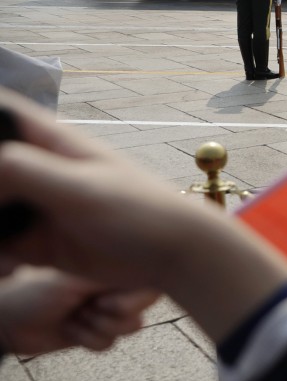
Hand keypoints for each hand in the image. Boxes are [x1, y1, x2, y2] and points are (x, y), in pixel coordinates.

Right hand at [0, 88, 286, 341]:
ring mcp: (36, 207)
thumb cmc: (141, 211)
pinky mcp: (36, 243)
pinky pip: (0, 245)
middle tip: (0, 213)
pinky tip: (7, 267)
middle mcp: (37, 170)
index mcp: (50, 142)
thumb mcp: (82, 188)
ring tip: (6, 249)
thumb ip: (28, 171)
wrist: (175, 255)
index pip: (0, 113)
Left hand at [0, 266, 156, 354]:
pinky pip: (110, 343)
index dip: (135, 298)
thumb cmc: (34, 293)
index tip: (106, 301)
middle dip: (114, 315)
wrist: (5, 321)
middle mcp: (113, 285)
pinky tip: (69, 328)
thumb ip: (115, 278)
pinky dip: (87, 339)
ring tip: (75, 317)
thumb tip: (147, 274)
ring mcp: (105, 308)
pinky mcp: (95, 330)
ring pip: (130, 328)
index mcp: (112, 264)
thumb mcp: (77, 281)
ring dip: (97, 328)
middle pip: (143, 307)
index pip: (149, 279)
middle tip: (88, 307)